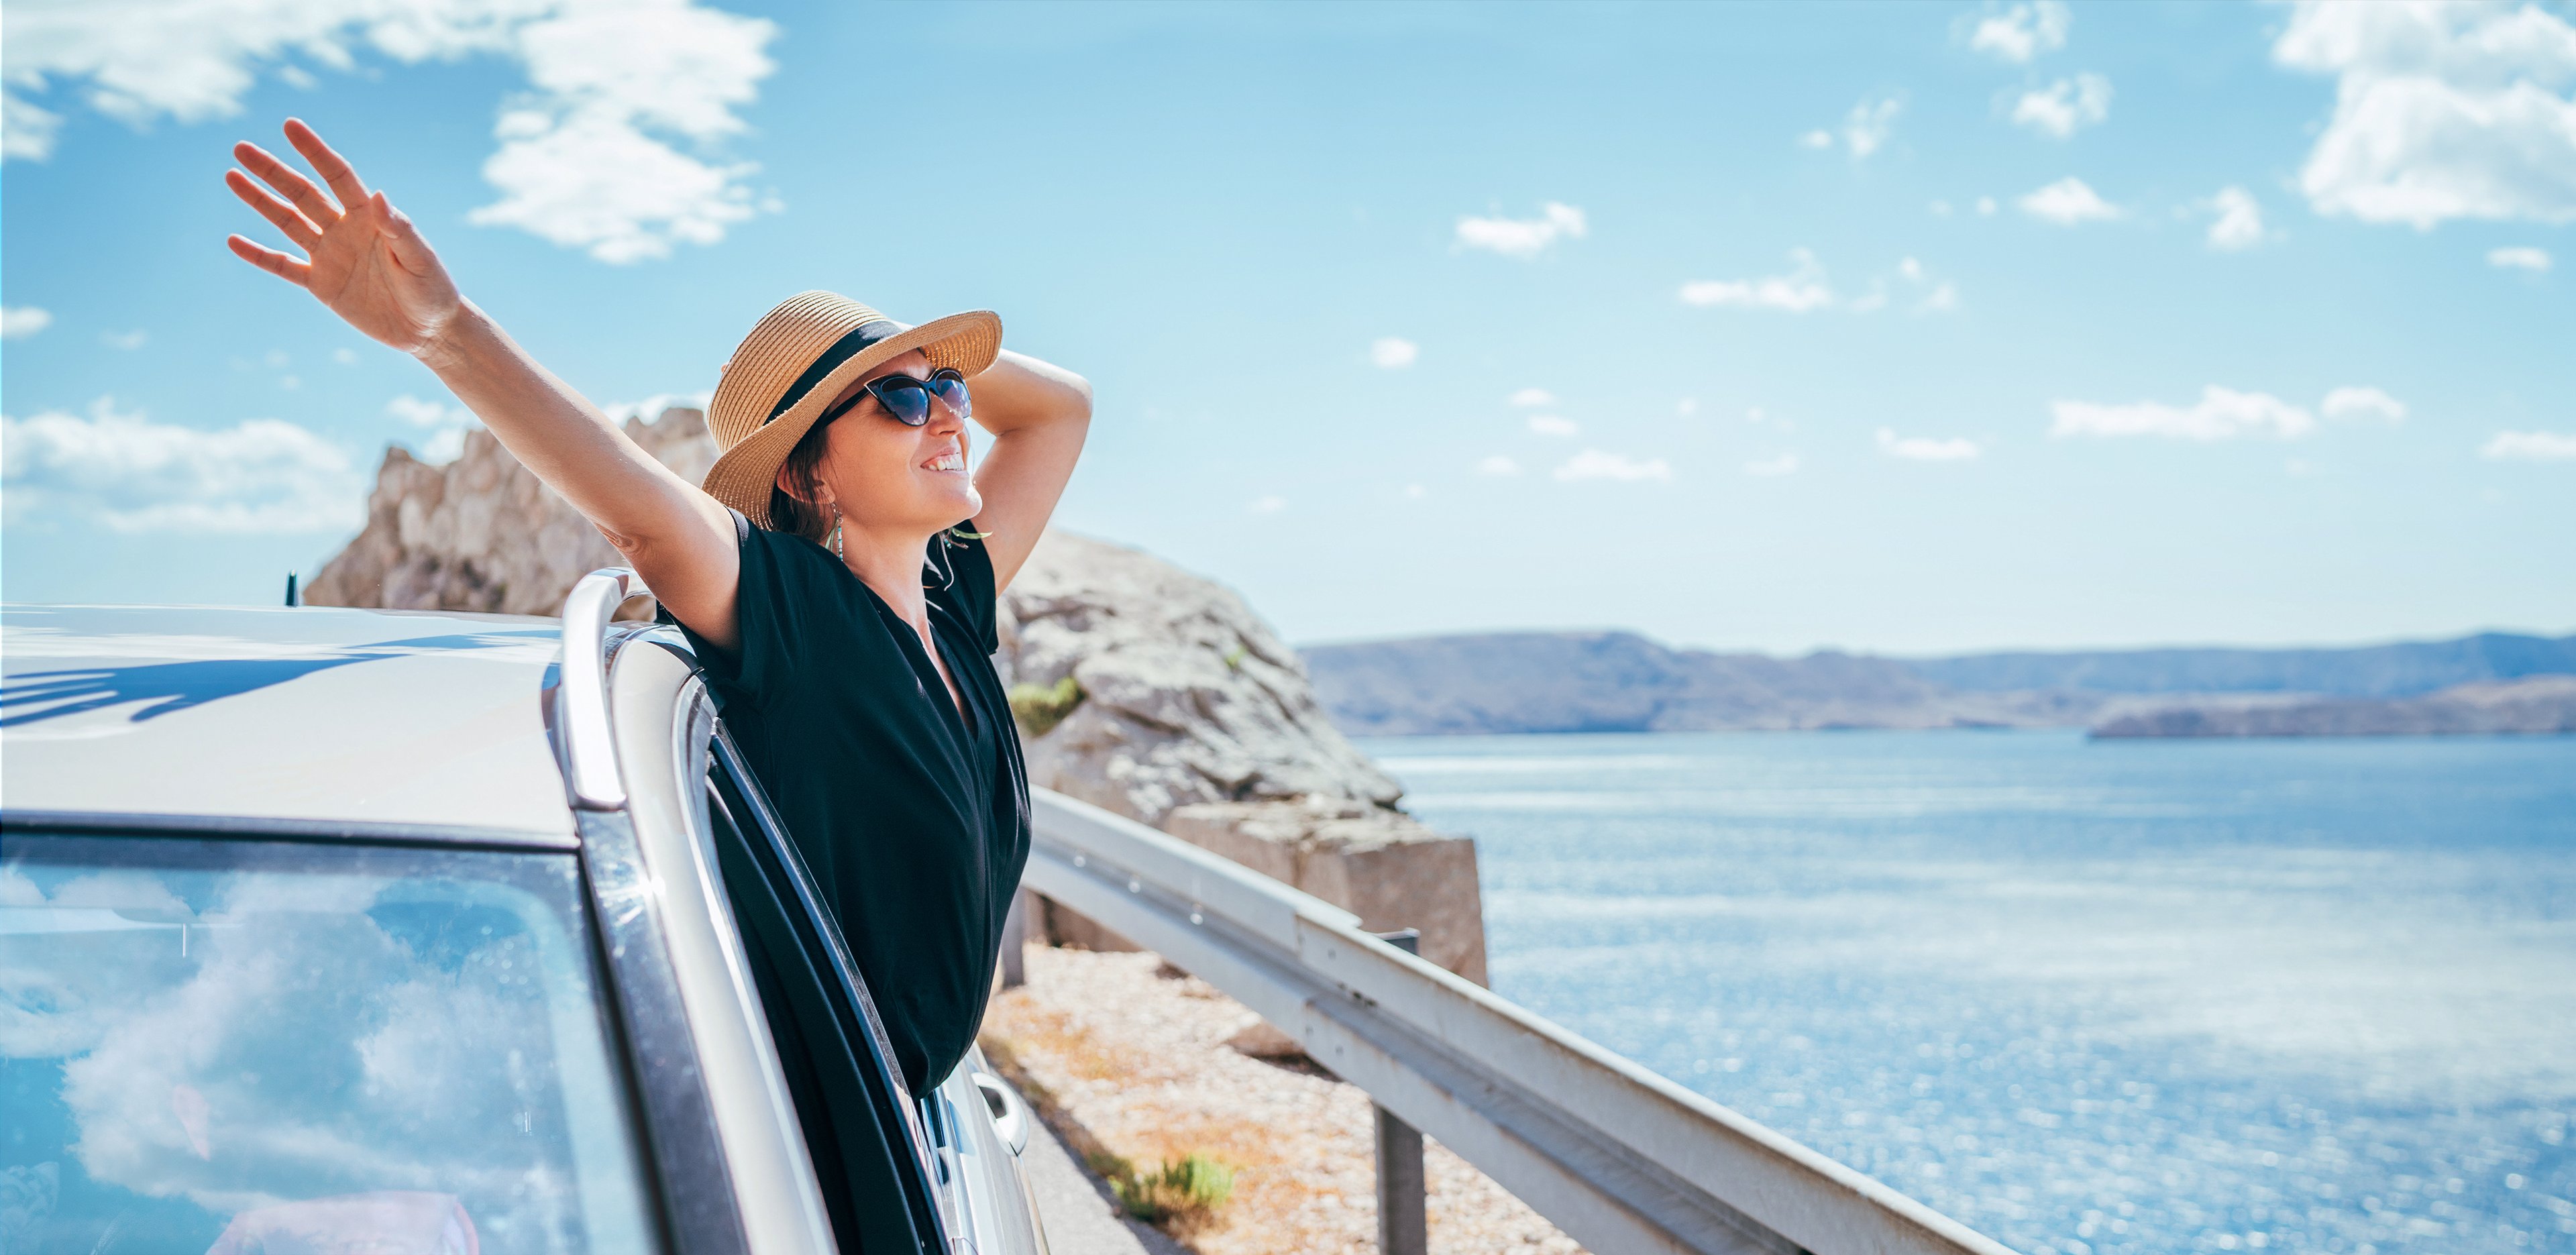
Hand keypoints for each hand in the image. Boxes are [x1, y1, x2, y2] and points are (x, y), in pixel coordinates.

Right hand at [225, 119, 461, 359]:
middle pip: (302, 194)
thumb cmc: (433, 290)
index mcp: (370, 217)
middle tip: (240, 149)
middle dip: (273, 171)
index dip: (314, 151)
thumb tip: (379, 195)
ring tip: (231, 176)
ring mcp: (330, 256)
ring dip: (260, 201)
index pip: (337, 175)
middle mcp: (345, 230)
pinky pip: (284, 267)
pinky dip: (259, 256)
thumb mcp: (421, 259)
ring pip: (287, 222)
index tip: (290, 126)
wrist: (429, 330)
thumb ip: (399, 229)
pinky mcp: (322, 285)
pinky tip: (233, 241)